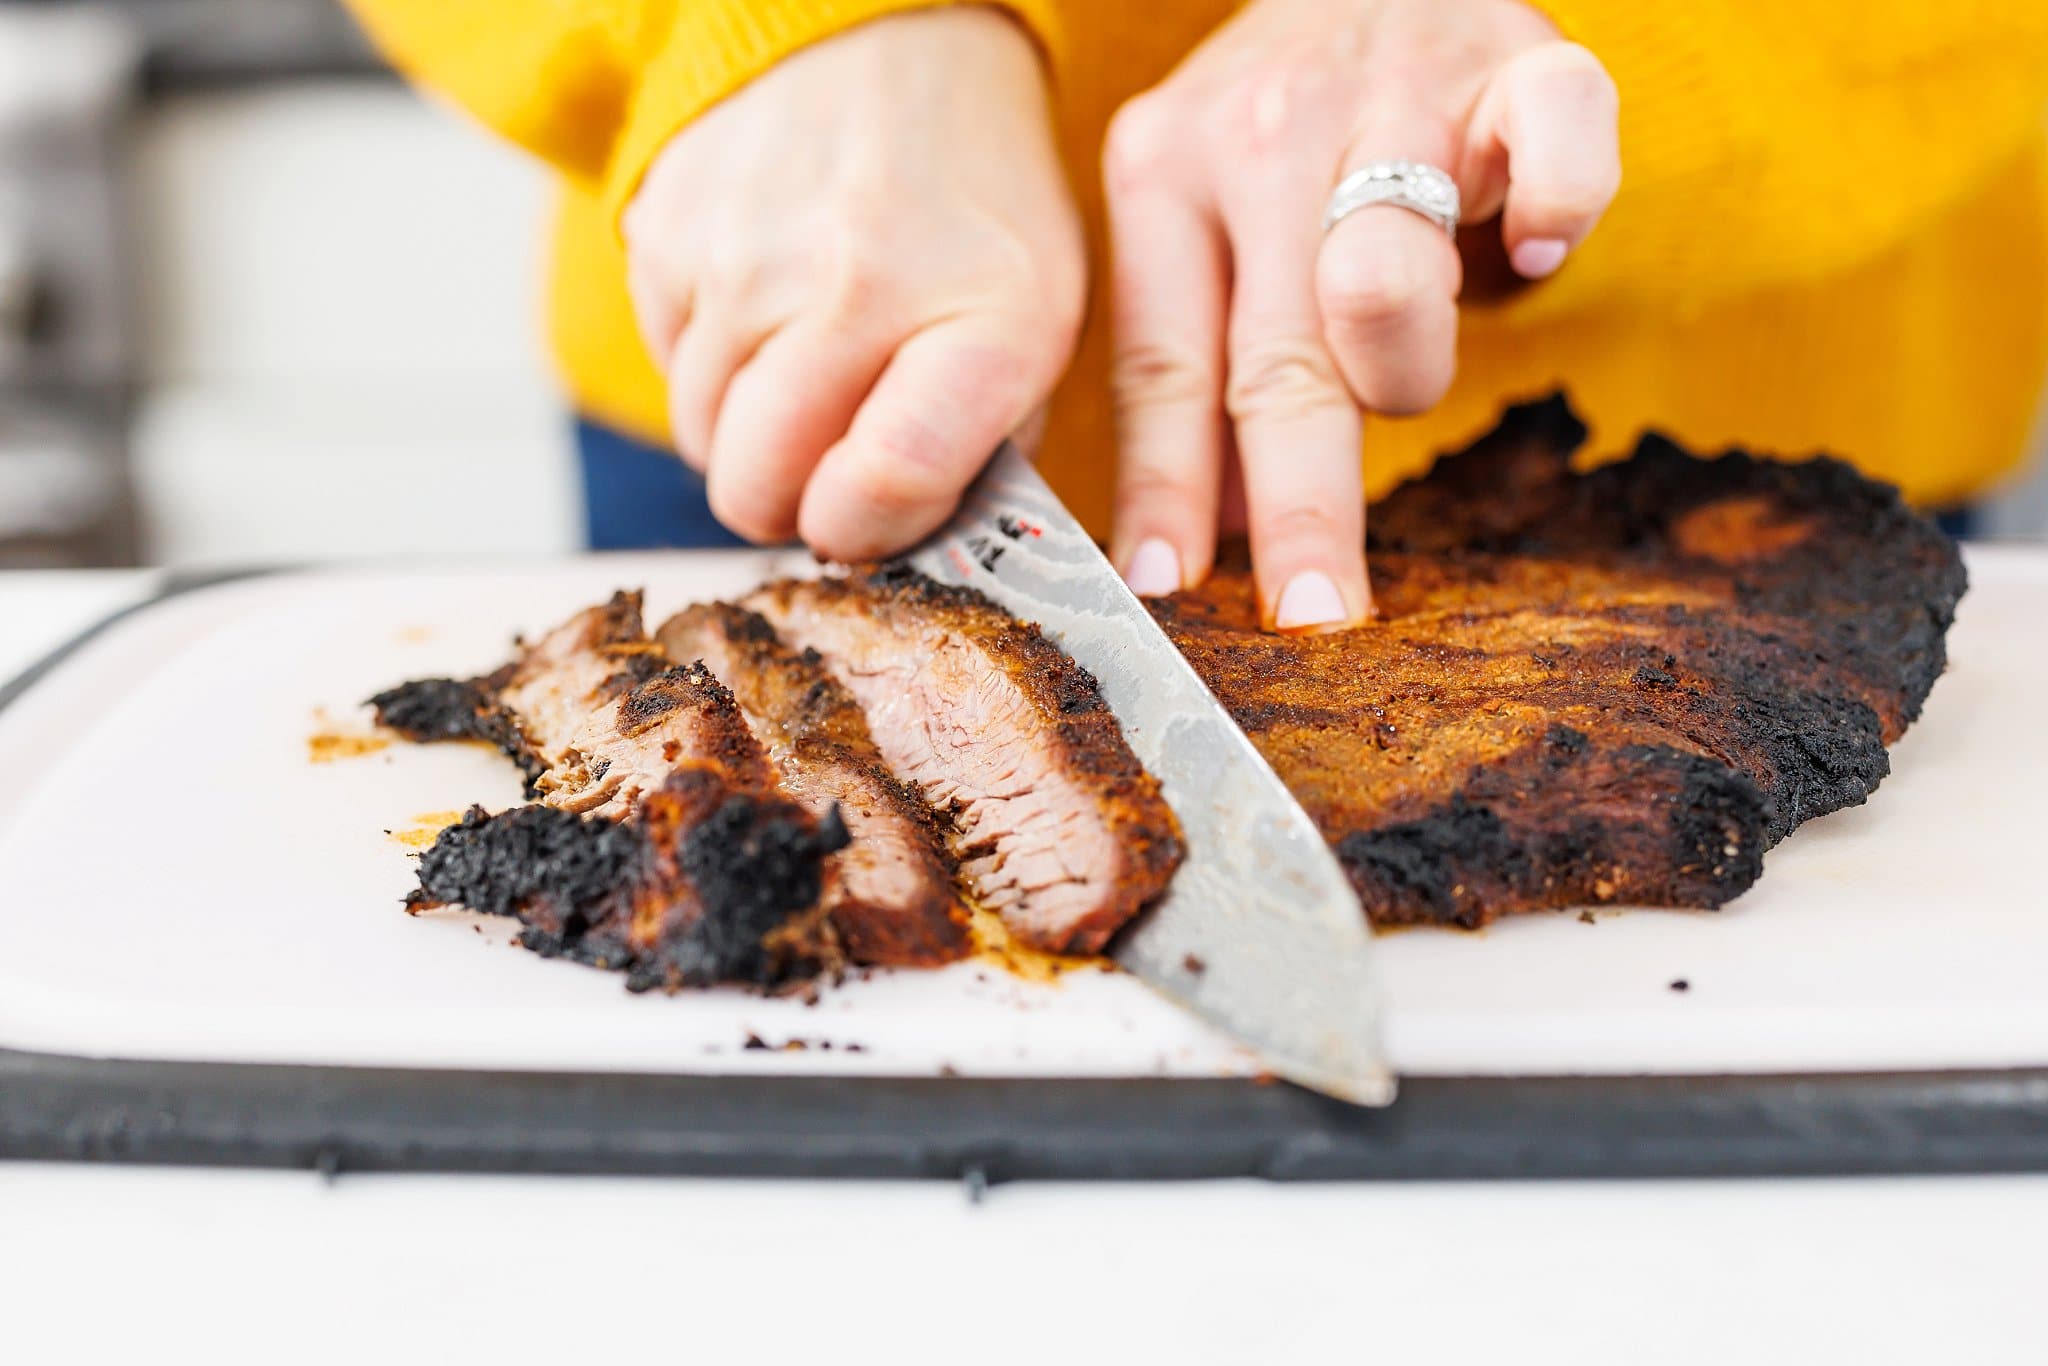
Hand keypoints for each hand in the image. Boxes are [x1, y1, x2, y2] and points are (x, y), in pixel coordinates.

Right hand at [623, 8, 1083, 558]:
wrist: (890, 39)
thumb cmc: (979, 206)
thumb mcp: (1044, 320)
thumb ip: (993, 450)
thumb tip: (910, 552)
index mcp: (985, 315)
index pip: (886, 483)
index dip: (863, 534)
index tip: (866, 524)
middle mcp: (857, 282)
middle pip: (761, 489)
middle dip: (791, 508)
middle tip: (829, 473)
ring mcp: (746, 254)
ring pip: (704, 445)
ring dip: (751, 442)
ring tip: (809, 379)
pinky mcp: (668, 232)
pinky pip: (668, 372)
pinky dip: (712, 374)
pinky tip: (768, 319)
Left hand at [1104, 0, 1618, 628]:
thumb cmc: (1289, 137)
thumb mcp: (1203, 224)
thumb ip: (1197, 363)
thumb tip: (1191, 550)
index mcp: (1167, 173)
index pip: (1164, 367)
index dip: (1172, 491)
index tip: (1176, 596)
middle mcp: (1267, 134)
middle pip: (1276, 356)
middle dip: (1299, 502)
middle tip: (1316, 614)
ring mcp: (1396, 94)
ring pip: (1387, 280)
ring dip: (1404, 367)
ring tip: (1405, 372)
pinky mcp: (1525, 65)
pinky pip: (1559, 146)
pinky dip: (1558, 207)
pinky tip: (1537, 251)